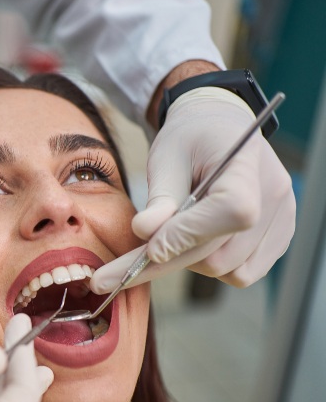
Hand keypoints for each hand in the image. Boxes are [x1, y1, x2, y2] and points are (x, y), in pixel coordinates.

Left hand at [91, 87, 294, 292]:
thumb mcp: (165, 159)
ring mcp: (282, 219)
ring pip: (227, 270)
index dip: (187, 234)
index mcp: (248, 164)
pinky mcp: (278, 238)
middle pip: (220, 252)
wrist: (216, 129)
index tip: (147, 247)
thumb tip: (145, 233)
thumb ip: (159, 198)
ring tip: (172, 236)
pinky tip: (194, 243)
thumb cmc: (188, 140)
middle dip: (165, 262)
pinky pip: (242, 272)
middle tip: (118, 271)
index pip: (231, 210)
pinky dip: (211, 266)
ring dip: (190, 262)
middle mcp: (274, 194)